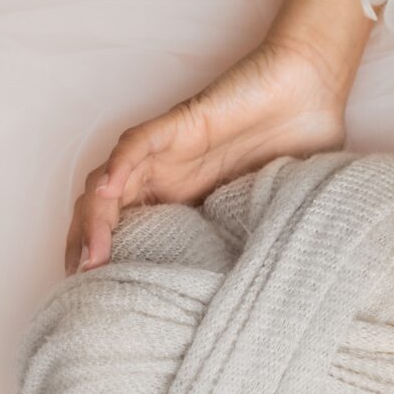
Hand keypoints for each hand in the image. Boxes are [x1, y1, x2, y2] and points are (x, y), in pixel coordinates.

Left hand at [65, 33, 350, 273]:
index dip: (112, 265)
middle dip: (88, 249)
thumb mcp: (277, 207)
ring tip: (90, 257)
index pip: (131, 234)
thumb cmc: (300, 141)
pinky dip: (119, 165)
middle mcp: (167, 176)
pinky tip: (109, 191)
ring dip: (94, 219)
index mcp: (186, 199)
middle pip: (107, 213)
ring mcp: (169, 151)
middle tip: (81, 290)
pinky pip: (138, 144)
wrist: (312, 87)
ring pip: (111, 182)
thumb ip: (261, 238)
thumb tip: (267, 294)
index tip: (101, 305)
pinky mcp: (181, 123)